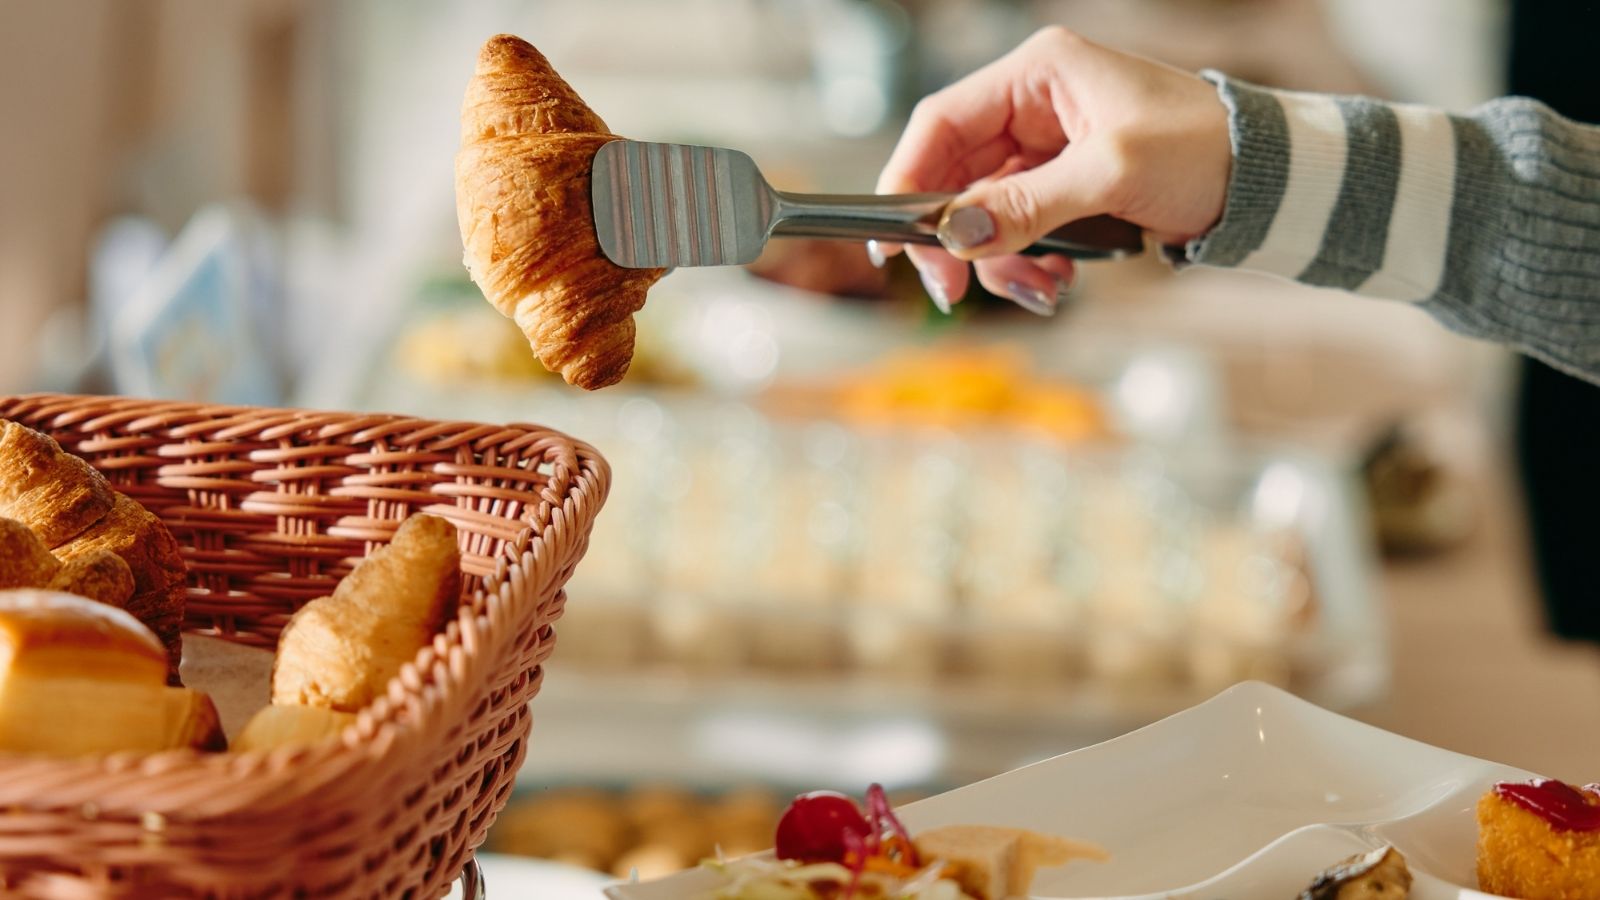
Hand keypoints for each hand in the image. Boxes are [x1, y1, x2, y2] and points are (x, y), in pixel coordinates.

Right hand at [873, 26, 1231, 314]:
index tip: (897, 243)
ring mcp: (1048, 150)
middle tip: (955, 290)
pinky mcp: (1064, 187)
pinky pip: (1018, 230)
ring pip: (984, 214)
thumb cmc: (1206, 151)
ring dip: (999, 261)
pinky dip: (1027, 262)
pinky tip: (1057, 280)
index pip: (941, 124)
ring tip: (1041, 290)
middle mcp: (1035, 107)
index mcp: (1039, 75)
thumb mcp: (1111, 174)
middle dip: (956, 239)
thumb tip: (956, 235)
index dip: (907, 181)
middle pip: (955, 177)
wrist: (1270, 181)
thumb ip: (1027, 205)